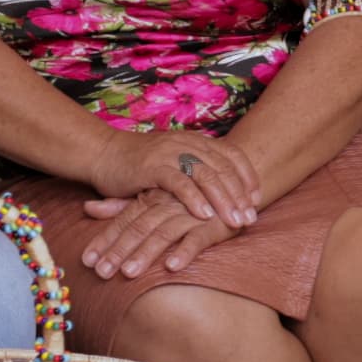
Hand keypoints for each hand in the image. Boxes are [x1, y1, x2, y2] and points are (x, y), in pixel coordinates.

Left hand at [74, 180, 238, 279]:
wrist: (232, 183)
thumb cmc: (187, 196)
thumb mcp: (152, 198)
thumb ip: (121, 206)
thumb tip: (87, 207)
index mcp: (151, 200)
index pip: (123, 222)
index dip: (105, 241)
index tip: (86, 261)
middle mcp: (166, 205)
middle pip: (138, 229)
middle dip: (118, 251)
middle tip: (101, 273)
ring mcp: (189, 214)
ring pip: (163, 233)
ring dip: (146, 253)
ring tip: (129, 273)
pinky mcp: (212, 224)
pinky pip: (197, 238)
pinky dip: (185, 251)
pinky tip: (171, 266)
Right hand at [82, 124, 264, 226]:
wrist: (104, 154)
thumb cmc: (141, 165)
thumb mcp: (175, 164)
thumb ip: (197, 171)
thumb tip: (226, 190)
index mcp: (196, 141)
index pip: (232, 155)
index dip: (247, 176)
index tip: (257, 198)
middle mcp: (187, 144)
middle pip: (223, 168)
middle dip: (240, 195)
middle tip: (250, 218)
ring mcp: (170, 154)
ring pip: (206, 175)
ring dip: (223, 200)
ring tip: (235, 220)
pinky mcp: (153, 167)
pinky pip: (179, 183)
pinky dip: (194, 199)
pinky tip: (205, 216)